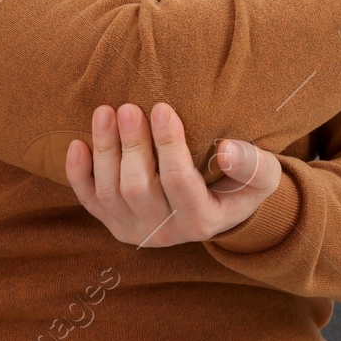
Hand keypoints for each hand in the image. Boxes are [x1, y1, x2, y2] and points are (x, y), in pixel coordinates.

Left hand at [65, 102, 281, 246]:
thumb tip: (228, 150)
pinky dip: (79, 175)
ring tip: (105, 112)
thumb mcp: (263, 177)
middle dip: (131, 145)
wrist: (219, 209)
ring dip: (105, 151)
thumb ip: (254, 165)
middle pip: (137, 188)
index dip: (168, 145)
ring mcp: (135, 230)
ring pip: (110, 193)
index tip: (162, 108)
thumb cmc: (241, 183)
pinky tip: (77, 144)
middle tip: (127, 107)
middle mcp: (165, 233)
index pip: (179, 181)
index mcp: (202, 220)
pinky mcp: (114, 223)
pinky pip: (90, 203)